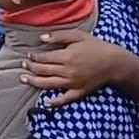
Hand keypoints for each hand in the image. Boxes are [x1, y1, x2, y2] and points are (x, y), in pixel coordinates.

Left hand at [22, 29, 138, 106]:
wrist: (114, 63)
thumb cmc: (96, 47)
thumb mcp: (78, 36)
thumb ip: (59, 36)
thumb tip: (41, 38)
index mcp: (66, 57)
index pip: (43, 58)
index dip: (33, 56)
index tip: (28, 55)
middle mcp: (67, 71)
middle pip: (43, 71)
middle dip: (30, 67)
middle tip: (23, 64)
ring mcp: (73, 83)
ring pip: (48, 85)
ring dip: (34, 82)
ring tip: (23, 79)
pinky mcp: (79, 92)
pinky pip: (65, 99)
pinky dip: (54, 102)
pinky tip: (46, 103)